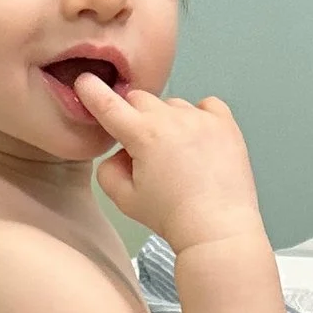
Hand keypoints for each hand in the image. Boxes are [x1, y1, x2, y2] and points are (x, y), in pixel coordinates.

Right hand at [74, 75, 265, 254]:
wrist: (218, 229)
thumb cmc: (171, 217)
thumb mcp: (124, 199)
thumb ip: (108, 169)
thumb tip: (121, 152)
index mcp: (143, 135)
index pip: (108, 104)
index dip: (92, 91)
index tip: (85, 83)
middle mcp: (172, 118)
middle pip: (140, 100)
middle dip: (134, 117)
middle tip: (142, 148)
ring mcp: (202, 119)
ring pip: (172, 105)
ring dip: (167, 120)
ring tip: (177, 154)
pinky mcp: (226, 125)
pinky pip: (206, 106)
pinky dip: (199, 117)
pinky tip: (199, 139)